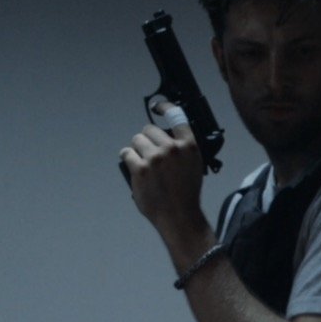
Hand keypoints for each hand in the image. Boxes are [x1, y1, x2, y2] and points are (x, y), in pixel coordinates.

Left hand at [120, 101, 205, 238]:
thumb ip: (182, 149)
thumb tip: (166, 138)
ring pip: (136, 140)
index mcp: (189, 146)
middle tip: (149, 155)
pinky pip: (126, 153)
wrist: (178, 215)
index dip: (164, 106)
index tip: (156, 105)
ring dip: (136, 150)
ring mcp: (155, 158)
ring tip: (142, 164)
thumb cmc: (186, 194)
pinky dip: (128, 159)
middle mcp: (172, 148)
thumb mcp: (194, 166)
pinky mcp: (140, 168)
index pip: (176, 116)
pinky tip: (134, 168)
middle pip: (149, 129)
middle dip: (146, 140)